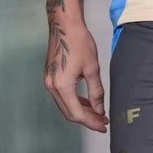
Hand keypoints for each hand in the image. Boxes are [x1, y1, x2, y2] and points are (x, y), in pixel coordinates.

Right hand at [44, 8, 107, 130]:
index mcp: (62, 86)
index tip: (104, 126)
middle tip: (103, 123)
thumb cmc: (79, 43)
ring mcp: (49, 82)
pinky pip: (63, 96)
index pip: (76, 113)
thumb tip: (99, 109)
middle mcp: (52, 86)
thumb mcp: (92, 69)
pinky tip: (88, 103)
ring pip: (65, 105)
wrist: (64, 26)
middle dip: (87, 119)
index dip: (91, 122)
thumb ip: (96, 91)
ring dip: (81, 111)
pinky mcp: (51, 77)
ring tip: (98, 114)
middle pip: (69, 112)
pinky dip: (75, 101)